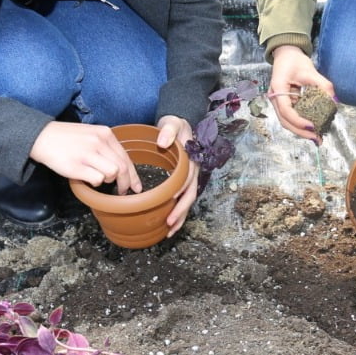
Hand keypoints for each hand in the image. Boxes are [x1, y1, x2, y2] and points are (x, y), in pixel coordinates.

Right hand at [29, 122, 139, 191]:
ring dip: (108, 181)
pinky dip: (95, 183)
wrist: (42, 137)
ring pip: (112, 173)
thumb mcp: (90, 134)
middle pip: (122, 167)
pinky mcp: (77, 166)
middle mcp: (99, 142)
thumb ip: (105, 146)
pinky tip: (87, 179)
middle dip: (125, 183)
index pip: (125, 157)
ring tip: (98, 179)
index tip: (136, 187)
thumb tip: (120, 167)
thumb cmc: (66, 138)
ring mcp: (88, 153)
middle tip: (122, 191)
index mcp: (105, 134)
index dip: (133, 175)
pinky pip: (97, 179)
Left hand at [157, 115, 197, 234]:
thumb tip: (162, 142)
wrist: (178, 125)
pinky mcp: (183, 183)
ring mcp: (189, 179)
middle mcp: (193, 172)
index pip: (188, 177)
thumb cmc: (175, 125)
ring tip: (169, 231)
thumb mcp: (172, 123)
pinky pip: (183, 200)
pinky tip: (168, 224)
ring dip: (180, 217)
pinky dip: (178, 213)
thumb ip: (167, 131)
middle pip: (190, 194)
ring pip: (187, 201)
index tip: (171, 198)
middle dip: (181, 210)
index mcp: (191, 160)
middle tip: (169, 223)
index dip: (181, 188)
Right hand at [268, 45, 334, 143]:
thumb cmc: (295, 60)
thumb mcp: (310, 70)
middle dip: (300, 132)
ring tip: (315, 136)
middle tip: (316, 138)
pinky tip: (312, 127)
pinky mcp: (284, 102)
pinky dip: (300, 123)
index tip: (313, 126)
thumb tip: (334, 100)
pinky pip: (290, 116)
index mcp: (278, 88)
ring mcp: (278, 101)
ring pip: (286, 121)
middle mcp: (275, 97)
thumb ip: (323, 85)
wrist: (286, 54)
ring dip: (300, 130)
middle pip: (284, 121)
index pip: (286, 110)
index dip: (298, 121)